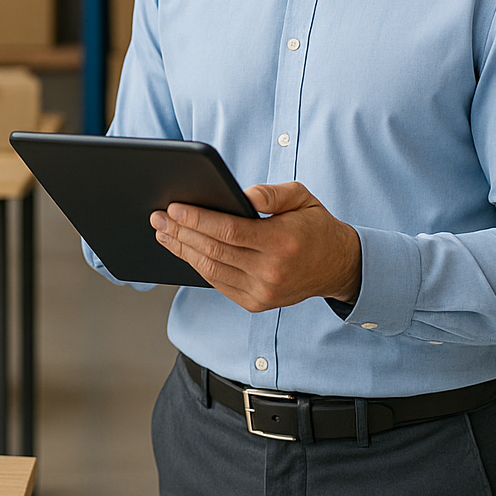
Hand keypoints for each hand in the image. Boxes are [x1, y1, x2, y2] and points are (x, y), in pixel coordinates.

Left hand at [150, 181, 361, 311]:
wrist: (337, 265)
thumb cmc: (314, 225)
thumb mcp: (301, 197)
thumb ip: (271, 193)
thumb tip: (243, 194)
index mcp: (282, 242)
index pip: (230, 231)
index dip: (198, 219)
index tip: (173, 208)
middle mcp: (271, 271)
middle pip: (214, 251)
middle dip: (181, 232)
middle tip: (157, 216)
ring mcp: (262, 292)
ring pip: (210, 269)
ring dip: (182, 249)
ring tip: (162, 231)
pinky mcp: (256, 303)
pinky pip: (217, 282)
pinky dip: (196, 264)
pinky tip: (182, 249)